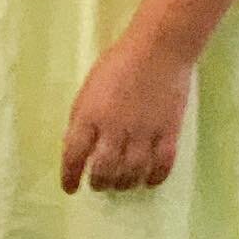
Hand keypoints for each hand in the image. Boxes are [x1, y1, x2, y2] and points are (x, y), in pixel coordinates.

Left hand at [61, 33, 193, 193]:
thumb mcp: (89, 88)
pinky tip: (148, 180)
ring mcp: (143, 132)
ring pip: (132, 173)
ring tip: (121, 183)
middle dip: (99, 182)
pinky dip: (153, 178)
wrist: (158, 50)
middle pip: (105, 170)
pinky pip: (161, 166)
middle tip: (98, 184)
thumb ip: (83, 118)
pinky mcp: (168, 133)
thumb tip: (77, 146)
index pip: (74, 154)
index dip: (70, 175)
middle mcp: (115, 128)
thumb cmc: (118, 63)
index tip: (70, 188)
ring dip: (124, 183)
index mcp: (90, 114)